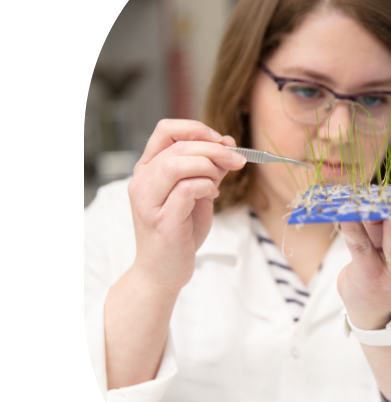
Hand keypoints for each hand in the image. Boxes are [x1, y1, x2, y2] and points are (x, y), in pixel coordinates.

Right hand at [127, 119, 246, 293]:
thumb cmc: (180, 233)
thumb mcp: (197, 195)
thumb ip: (209, 170)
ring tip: (219, 182)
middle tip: (237, 160)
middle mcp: (142, 181)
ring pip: (177, 163)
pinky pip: (186, 189)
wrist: (164, 271)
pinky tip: (212, 195)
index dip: (197, 129)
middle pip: (178, 146)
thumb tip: (228, 144)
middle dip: (214, 149)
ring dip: (208, 166)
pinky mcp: (161, 220)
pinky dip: (206, 186)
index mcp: (148, 169)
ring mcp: (148, 201)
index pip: (166, 130)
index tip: (222, 141)